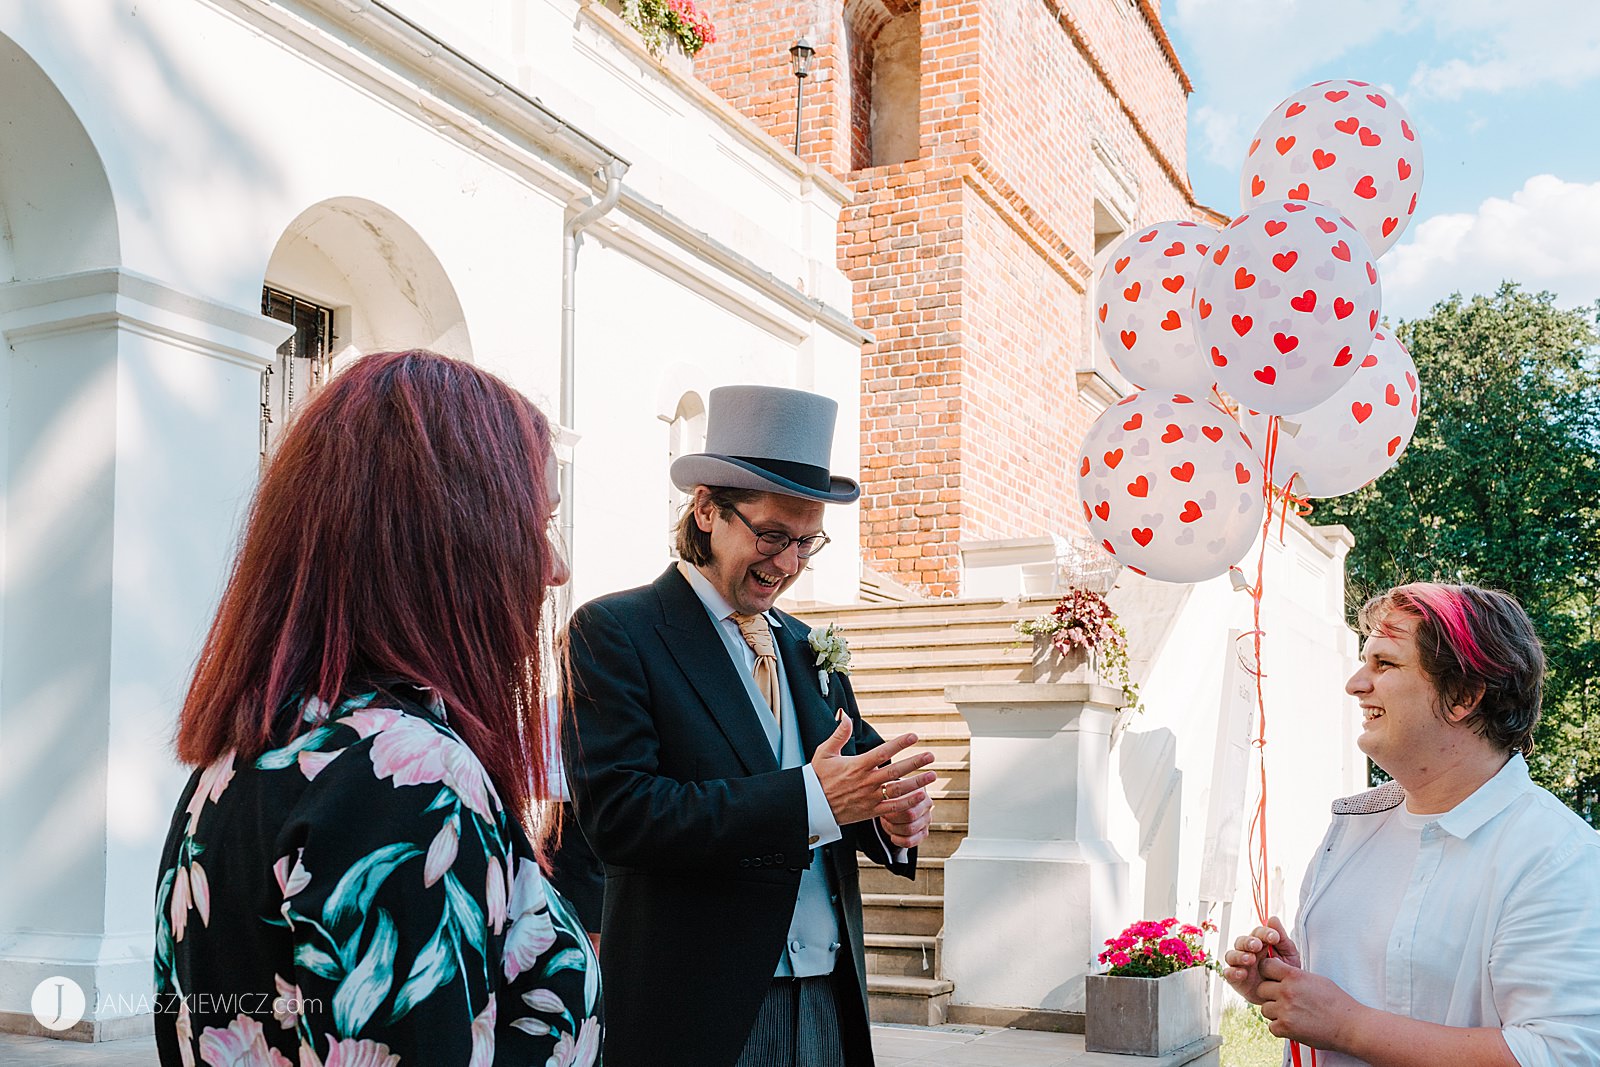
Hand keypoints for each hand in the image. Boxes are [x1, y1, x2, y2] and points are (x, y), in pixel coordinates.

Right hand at [811, 712, 935, 826]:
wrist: (811, 806)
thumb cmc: (817, 778)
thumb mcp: (824, 752)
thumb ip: (838, 733)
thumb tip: (844, 714)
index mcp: (856, 765)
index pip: (882, 752)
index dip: (900, 743)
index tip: (914, 736)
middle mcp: (865, 781)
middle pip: (895, 771)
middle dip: (915, 762)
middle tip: (931, 755)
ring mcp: (869, 797)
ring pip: (898, 790)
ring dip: (917, 783)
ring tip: (932, 775)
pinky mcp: (870, 811)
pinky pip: (893, 808)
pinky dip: (909, 803)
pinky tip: (922, 797)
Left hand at [878, 786, 932, 848]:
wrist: (896, 807)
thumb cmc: (893, 797)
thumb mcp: (893, 790)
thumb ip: (892, 790)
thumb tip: (886, 791)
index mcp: (921, 793)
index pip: (910, 801)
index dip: (894, 806)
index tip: (884, 805)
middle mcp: (927, 807)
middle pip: (910, 815)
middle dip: (893, 817)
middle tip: (885, 815)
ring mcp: (926, 821)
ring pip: (910, 829)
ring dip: (894, 828)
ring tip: (888, 823)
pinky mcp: (923, 834)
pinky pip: (911, 841)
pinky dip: (899, 841)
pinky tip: (893, 836)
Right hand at [1222, 917, 1299, 1004]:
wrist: (1286, 995)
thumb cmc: (1285, 972)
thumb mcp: (1289, 954)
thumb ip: (1282, 938)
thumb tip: (1273, 919)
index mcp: (1260, 943)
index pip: (1257, 933)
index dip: (1264, 933)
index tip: (1274, 937)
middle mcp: (1247, 952)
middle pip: (1240, 941)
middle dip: (1248, 942)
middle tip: (1257, 945)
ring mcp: (1240, 966)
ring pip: (1231, 955)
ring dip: (1239, 955)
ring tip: (1250, 959)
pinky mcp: (1236, 980)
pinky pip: (1228, 973)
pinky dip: (1232, 972)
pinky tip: (1242, 973)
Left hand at [1258, 956, 1365, 1050]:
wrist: (1350, 1026)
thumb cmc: (1337, 1003)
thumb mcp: (1315, 979)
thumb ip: (1295, 975)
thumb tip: (1280, 972)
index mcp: (1294, 976)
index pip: (1266, 966)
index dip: (1267, 972)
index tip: (1271, 978)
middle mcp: (1287, 991)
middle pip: (1261, 989)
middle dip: (1269, 994)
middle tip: (1282, 1000)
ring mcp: (1285, 1010)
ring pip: (1264, 1009)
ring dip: (1274, 1012)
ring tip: (1290, 1014)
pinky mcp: (1286, 1028)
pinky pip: (1271, 1026)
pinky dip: (1280, 1028)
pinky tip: (1293, 1025)